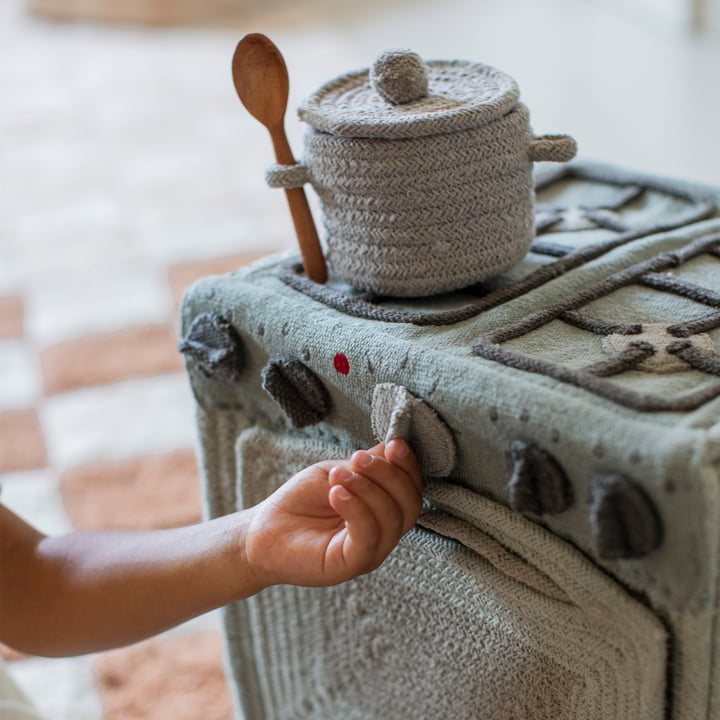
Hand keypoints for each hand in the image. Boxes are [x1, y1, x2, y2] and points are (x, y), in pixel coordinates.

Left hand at [244, 440, 423, 588]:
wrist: (263, 532)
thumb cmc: (300, 502)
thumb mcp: (337, 472)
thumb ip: (367, 463)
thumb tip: (395, 444)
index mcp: (384, 510)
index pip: (413, 489)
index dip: (409, 465)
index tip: (394, 444)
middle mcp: (384, 533)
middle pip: (410, 503)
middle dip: (389, 474)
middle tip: (358, 458)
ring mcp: (371, 552)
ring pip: (392, 518)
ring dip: (368, 488)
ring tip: (339, 475)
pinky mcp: (351, 565)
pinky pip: (368, 536)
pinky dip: (356, 508)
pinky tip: (336, 493)